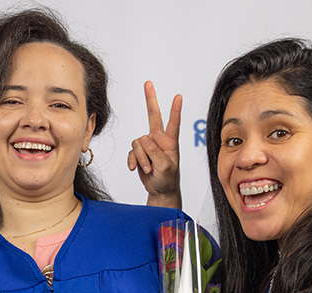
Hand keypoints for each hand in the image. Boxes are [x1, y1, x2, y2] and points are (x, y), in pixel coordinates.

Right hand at [127, 81, 181, 207]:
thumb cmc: (168, 179)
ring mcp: (148, 145)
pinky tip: (136, 168)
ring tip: (149, 169)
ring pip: (138, 143)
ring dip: (142, 158)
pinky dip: (133, 161)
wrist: (160, 190)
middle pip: (153, 115)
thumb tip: (144, 138)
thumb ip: (155, 152)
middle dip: (150, 99)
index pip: (173, 123)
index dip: (175, 110)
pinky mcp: (139, 153)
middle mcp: (159, 139)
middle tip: (148, 83)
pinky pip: (131, 152)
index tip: (179, 97)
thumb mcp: (165, 167)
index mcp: (171, 142)